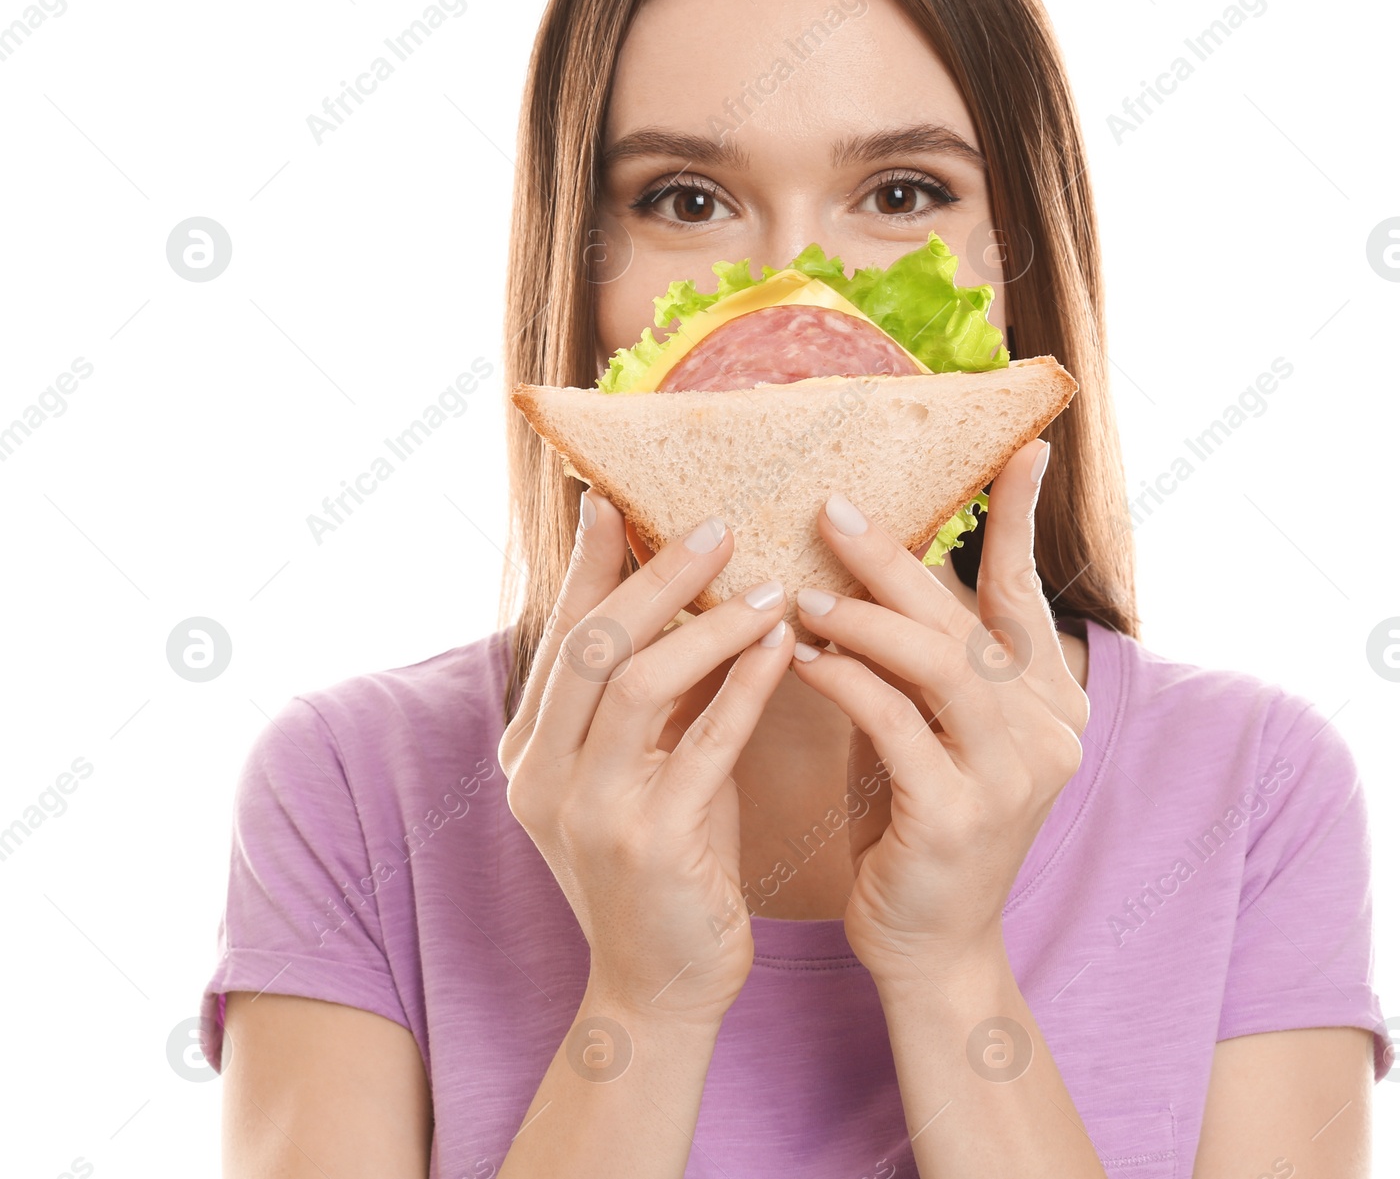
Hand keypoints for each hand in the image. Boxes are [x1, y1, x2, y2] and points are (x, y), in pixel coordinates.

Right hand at [498, 492, 791, 1027]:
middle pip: (591, 643)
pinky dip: (743, 686)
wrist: (662, 986)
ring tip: (766, 585)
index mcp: (529, 752)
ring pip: (636, 682)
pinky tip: (783, 646)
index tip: (614, 499)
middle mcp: (540, 776)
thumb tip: (689, 596)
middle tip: (715, 524)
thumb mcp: (645, 767)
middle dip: (653, 575)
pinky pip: (701, 742)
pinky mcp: (649, 842)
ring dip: (706, 624)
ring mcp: (588, 810)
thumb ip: (653, 694)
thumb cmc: (668, 860)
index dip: (590, 565)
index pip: (561, 635)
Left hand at [787, 440, 1088, 989]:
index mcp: (1046, 701)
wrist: (927, 946)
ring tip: (801, 594)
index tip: (1021, 449)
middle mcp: (1048, 731)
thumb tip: (867, 561)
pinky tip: (801, 658)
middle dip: (896, 559)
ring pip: (938, 661)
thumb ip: (915, 656)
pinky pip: (894, 722)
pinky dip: (845, 680)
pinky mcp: (959, 816)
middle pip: (967, 618)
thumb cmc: (910, 821)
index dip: (1018, 521)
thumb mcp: (924, 725)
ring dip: (862, 617)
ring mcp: (1011, 775)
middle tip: (831, 510)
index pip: (1025, 594)